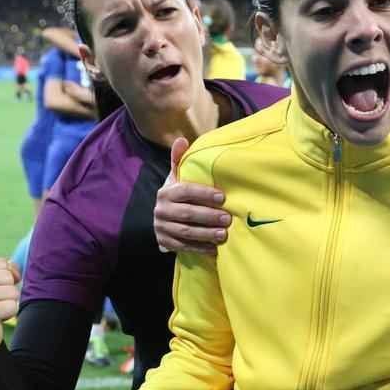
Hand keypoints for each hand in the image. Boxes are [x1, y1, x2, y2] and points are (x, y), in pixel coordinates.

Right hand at [154, 137, 230, 255]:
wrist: (161, 217)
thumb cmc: (176, 194)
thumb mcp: (176, 177)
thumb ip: (179, 160)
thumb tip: (182, 140)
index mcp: (166, 192)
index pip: (185, 192)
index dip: (203, 194)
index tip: (222, 197)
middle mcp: (161, 210)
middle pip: (186, 214)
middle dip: (208, 216)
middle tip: (228, 218)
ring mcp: (162, 228)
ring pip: (185, 232)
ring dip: (205, 234)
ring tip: (224, 234)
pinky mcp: (165, 243)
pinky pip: (183, 247)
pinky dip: (199, 248)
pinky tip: (214, 249)